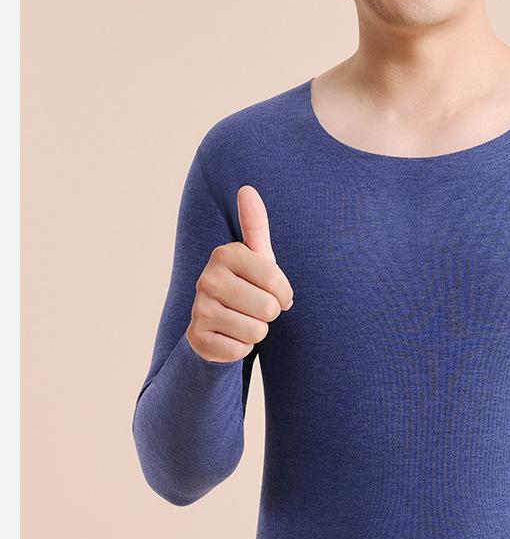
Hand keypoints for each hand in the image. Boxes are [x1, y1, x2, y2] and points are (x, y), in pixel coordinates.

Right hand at [186, 185, 294, 362]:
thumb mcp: (255, 256)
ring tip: (243, 320)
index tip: (275, 292)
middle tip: (255, 308)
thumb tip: (247, 188)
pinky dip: (242, 347)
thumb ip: (255, 225)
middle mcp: (207, 278)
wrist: (217, 325)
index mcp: (224, 254)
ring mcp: (199, 309)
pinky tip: (230, 335)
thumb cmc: (246, 286)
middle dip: (269, 314)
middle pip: (268, 309)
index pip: (276, 282)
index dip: (283, 294)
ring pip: (256, 332)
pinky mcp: (197, 338)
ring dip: (257, 331)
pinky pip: (240, 350)